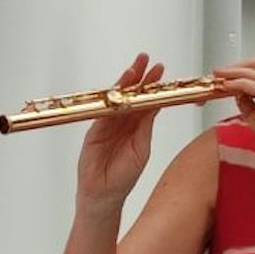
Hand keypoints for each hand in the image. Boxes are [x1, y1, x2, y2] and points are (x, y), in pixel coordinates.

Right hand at [74, 53, 165, 206]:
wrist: (103, 194)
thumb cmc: (124, 177)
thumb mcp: (141, 150)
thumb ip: (145, 128)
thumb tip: (153, 107)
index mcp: (137, 128)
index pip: (146, 101)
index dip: (152, 85)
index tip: (159, 70)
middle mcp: (123, 123)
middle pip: (131, 95)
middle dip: (139, 76)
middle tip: (145, 59)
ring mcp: (108, 124)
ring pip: (117, 99)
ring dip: (125, 83)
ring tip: (133, 68)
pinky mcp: (95, 129)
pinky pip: (104, 110)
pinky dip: (110, 98)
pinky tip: (118, 87)